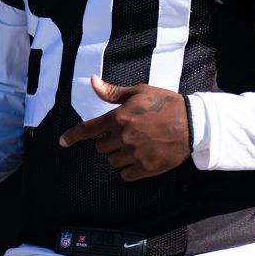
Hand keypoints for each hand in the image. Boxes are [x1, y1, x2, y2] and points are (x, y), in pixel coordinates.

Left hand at [58, 74, 189, 181]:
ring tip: (137, 145)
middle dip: (109, 142)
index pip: (88, 129)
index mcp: (119, 117)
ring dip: (119, 155)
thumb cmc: (165, 103)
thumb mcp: (138, 92)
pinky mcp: (146, 168)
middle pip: (101, 147)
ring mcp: (134, 154)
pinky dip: (129, 169)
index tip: (61, 142)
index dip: (72, 136)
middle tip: (126, 134)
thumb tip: (92, 80)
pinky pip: (126, 175)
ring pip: (113, 161)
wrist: (193, 123)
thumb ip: (112, 92)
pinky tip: (140, 159)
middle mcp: (123, 137)